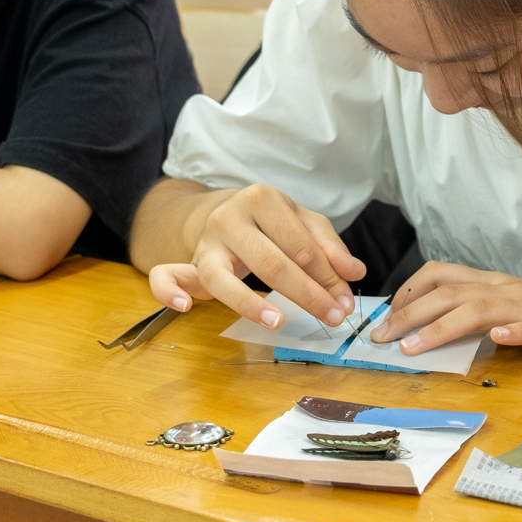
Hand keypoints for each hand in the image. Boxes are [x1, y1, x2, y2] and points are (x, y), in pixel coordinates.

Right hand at [147, 184, 364, 328]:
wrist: (222, 210)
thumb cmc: (270, 221)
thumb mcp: (302, 222)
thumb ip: (329, 247)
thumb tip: (354, 272)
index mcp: (263, 200)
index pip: (302, 246)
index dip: (327, 277)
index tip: (346, 302)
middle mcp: (230, 217)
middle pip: (271, 262)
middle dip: (307, 294)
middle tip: (332, 317)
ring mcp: (206, 241)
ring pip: (224, 277)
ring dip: (251, 304)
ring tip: (279, 322)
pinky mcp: (189, 263)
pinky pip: (167, 277)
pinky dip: (169, 292)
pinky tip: (185, 308)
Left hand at [368, 261, 521, 359]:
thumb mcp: (503, 310)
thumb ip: (470, 314)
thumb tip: (424, 328)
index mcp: (490, 283)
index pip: (440, 274)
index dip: (408, 291)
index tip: (385, 315)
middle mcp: (503, 288)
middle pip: (448, 292)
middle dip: (409, 313)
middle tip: (381, 338)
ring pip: (478, 308)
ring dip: (441, 327)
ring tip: (413, 347)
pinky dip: (512, 331)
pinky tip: (497, 339)